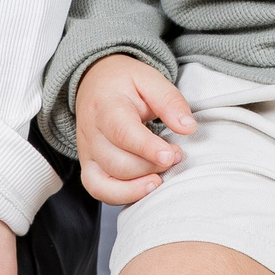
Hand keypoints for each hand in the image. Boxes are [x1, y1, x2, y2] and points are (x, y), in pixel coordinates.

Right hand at [73, 53, 196, 205]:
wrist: (94, 82)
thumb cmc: (124, 82)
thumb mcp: (149, 79)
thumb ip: (169, 101)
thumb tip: (188, 127)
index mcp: (106, 105)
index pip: (122, 132)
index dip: (147, 149)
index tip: (170, 155)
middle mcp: (91, 132)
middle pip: (118, 162)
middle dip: (151, 166)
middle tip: (176, 155)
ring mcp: (87, 152)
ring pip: (108, 180)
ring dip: (141, 182)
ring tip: (163, 170)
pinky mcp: (88, 166)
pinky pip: (98, 190)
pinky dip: (123, 196)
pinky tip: (146, 186)